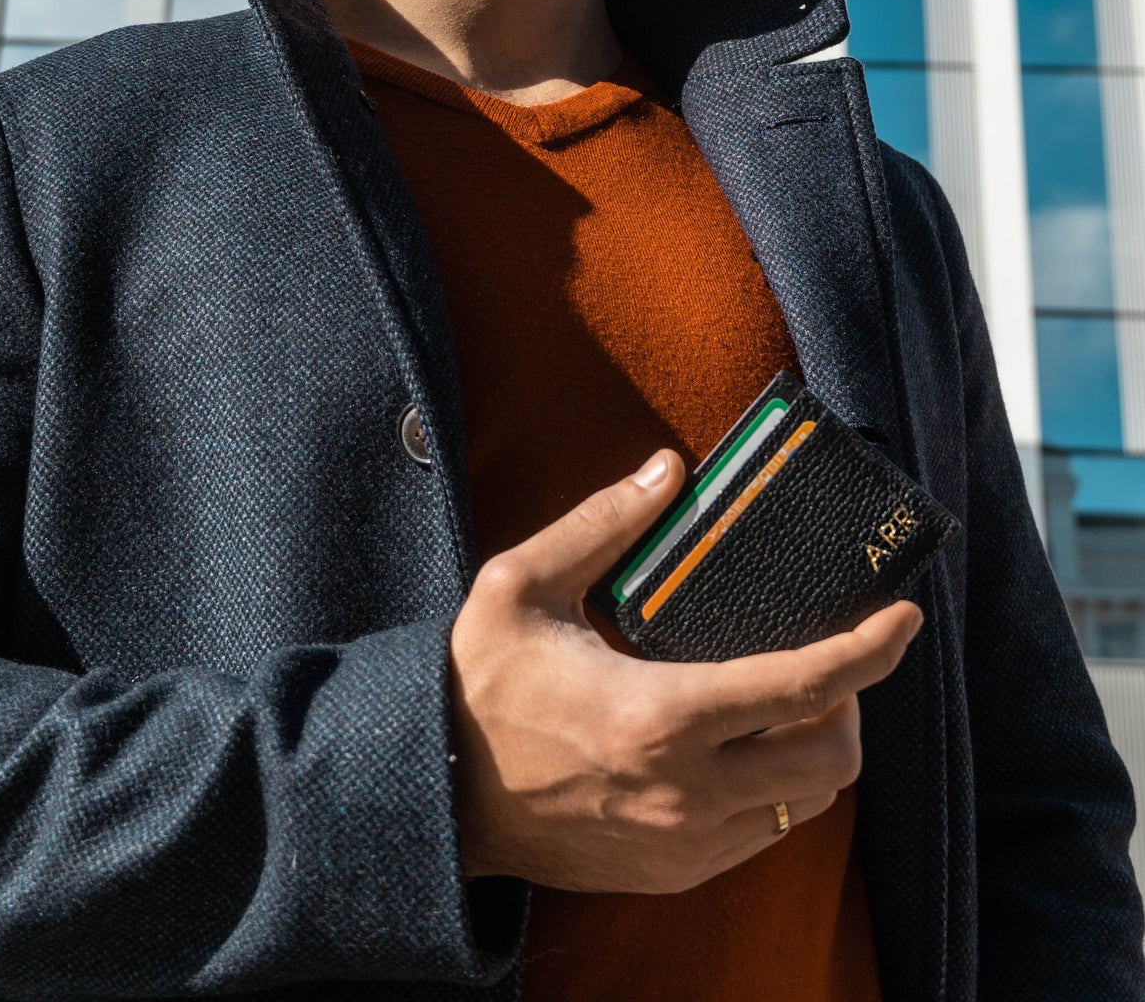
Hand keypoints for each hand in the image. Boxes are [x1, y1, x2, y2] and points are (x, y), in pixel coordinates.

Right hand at [449, 449, 922, 893]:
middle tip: (827, 658)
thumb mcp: (522, 583)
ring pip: (807, 804)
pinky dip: (776, 789)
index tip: (903, 616)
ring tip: (786, 699)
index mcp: (659, 715)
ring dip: (815, 749)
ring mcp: (684, 843)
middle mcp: (687, 792)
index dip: (869, 650)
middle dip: (850, 702)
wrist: (437, 793)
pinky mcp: (673, 871)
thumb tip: (670, 470)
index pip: (803, 686)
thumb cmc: (478, 682)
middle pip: (832, 758)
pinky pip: (765, 835)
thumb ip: (604, 522)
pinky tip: (742, 746)